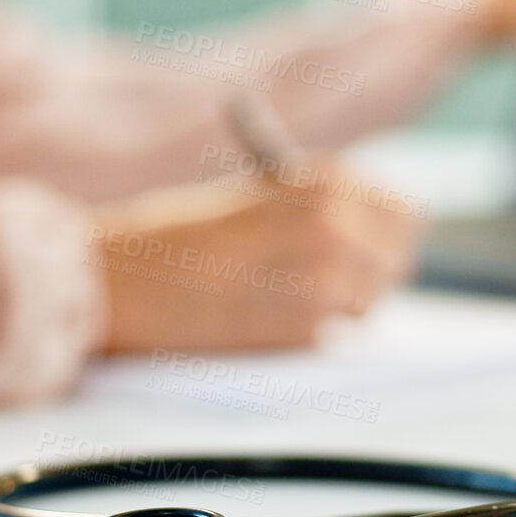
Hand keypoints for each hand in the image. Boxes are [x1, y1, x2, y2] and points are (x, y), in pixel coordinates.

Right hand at [90, 157, 419, 353]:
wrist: (114, 280)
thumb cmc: (172, 237)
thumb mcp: (251, 199)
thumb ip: (312, 211)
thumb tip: (375, 239)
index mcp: (321, 181)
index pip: (402, 214)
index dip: (386, 235)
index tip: (368, 245)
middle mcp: (332, 224)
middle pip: (396, 259)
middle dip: (371, 273)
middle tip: (329, 279)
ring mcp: (320, 278)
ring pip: (370, 301)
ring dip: (341, 307)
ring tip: (286, 297)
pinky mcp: (300, 330)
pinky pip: (332, 335)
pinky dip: (308, 332)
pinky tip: (265, 317)